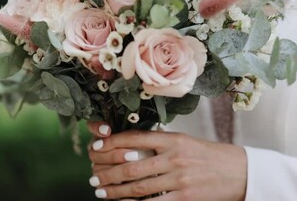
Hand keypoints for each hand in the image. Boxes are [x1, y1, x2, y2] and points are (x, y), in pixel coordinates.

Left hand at [86, 122, 247, 200]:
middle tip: (93, 176)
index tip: (96, 148)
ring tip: (101, 191)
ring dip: (116, 190)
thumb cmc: (206, 155)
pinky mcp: (185, 198)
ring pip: (138, 186)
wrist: (238, 172)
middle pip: (131, 165)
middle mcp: (174, 157)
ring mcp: (180, 178)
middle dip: (107, 172)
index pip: (135, 138)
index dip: (112, 142)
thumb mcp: (184, 142)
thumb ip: (159, 143)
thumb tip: (128, 146)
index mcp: (173, 139)